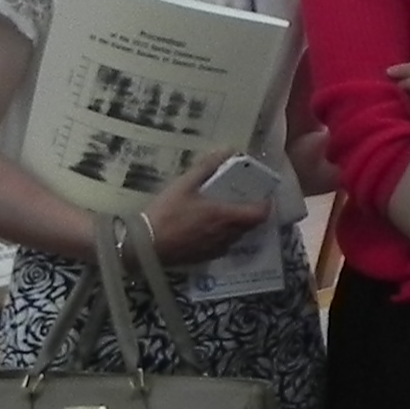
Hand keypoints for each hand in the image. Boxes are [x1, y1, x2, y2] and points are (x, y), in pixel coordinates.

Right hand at [141, 151, 266, 267]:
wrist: (143, 245)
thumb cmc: (166, 213)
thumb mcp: (184, 184)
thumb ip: (206, 167)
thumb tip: (227, 150)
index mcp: (226, 217)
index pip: (260, 214)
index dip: (266, 204)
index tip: (263, 194)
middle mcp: (227, 236)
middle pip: (250, 225)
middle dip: (250, 212)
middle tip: (241, 198)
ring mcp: (216, 249)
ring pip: (236, 236)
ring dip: (236, 224)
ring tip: (223, 211)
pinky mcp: (204, 258)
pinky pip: (222, 246)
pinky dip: (221, 235)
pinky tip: (206, 227)